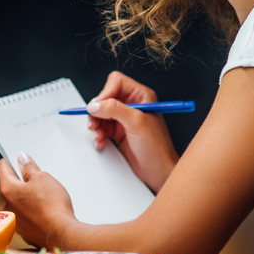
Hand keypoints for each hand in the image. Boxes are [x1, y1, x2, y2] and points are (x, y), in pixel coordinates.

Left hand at [0, 154, 76, 248]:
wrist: (62, 234)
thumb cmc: (52, 205)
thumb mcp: (42, 178)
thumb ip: (29, 168)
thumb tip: (22, 159)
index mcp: (8, 190)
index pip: (3, 168)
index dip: (11, 160)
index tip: (19, 158)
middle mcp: (7, 206)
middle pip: (12, 186)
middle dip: (23, 180)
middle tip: (39, 178)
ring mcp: (15, 221)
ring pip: (20, 202)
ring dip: (28, 197)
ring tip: (46, 196)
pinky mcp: (25, 231)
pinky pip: (27, 215)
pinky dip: (34, 211)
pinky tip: (47, 210)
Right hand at [88, 72, 178, 190]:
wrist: (158, 171)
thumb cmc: (157, 148)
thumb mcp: (136, 123)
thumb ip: (115, 110)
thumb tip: (96, 104)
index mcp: (142, 96)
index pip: (117, 82)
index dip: (105, 93)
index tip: (99, 106)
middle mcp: (133, 104)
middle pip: (106, 98)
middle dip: (98, 111)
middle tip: (95, 122)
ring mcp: (125, 118)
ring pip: (102, 113)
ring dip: (97, 124)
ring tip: (98, 134)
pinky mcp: (119, 131)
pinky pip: (102, 126)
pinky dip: (99, 133)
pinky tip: (101, 141)